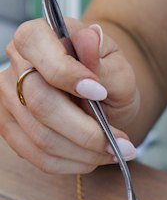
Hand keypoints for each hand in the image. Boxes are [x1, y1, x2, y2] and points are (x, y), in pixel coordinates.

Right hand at [0, 16, 138, 173]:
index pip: (36, 47)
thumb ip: (104, 61)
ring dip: (85, 153)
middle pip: (41, 104)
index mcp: (37, 36)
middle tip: (122, 143)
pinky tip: (94, 158)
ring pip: (41, 138)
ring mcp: (8, 99)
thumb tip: (91, 39)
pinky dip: (72, 164)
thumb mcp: (117, 66)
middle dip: (87, 132)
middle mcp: (16, 65)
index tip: (100, 93)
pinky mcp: (12, 130)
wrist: (102, 95)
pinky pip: (38, 157)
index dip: (67, 74)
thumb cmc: (107, 76)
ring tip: (114, 152)